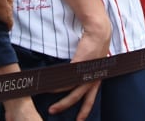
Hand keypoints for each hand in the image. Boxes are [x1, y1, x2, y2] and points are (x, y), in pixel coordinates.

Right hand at [48, 5, 107, 119]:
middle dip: (66, 105)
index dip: (85, 110)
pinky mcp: (80, 64)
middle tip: (53, 111)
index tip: (79, 119)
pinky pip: (67, 77)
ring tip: (45, 93)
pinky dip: (57, 82)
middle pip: (78, 96)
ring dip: (57, 93)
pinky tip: (50, 85)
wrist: (98, 31)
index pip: (91, 98)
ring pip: (71, 89)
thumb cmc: (95, 44)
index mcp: (97, 78)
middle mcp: (93, 77)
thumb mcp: (92, 61)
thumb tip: (75, 74)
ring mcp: (86, 72)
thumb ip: (84, 70)